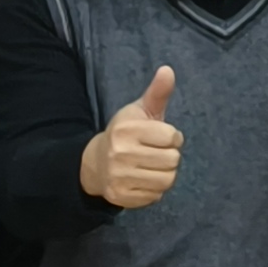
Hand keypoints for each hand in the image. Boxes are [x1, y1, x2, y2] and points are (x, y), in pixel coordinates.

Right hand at [81, 66, 180, 208]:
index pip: (173, 137)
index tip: (162, 137)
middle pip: (173, 160)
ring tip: (151, 166)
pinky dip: (154, 189)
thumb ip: (158, 93)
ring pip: (167, 180)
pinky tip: (143, 179)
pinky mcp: (120, 197)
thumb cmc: (126, 133)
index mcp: (126, 130)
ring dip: (165, 173)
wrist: (94, 163)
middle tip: (155, 153)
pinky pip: (155, 196)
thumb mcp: (140, 111)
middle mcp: (119, 154)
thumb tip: (168, 69)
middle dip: (170, 156)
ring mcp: (118, 177)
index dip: (173, 137)